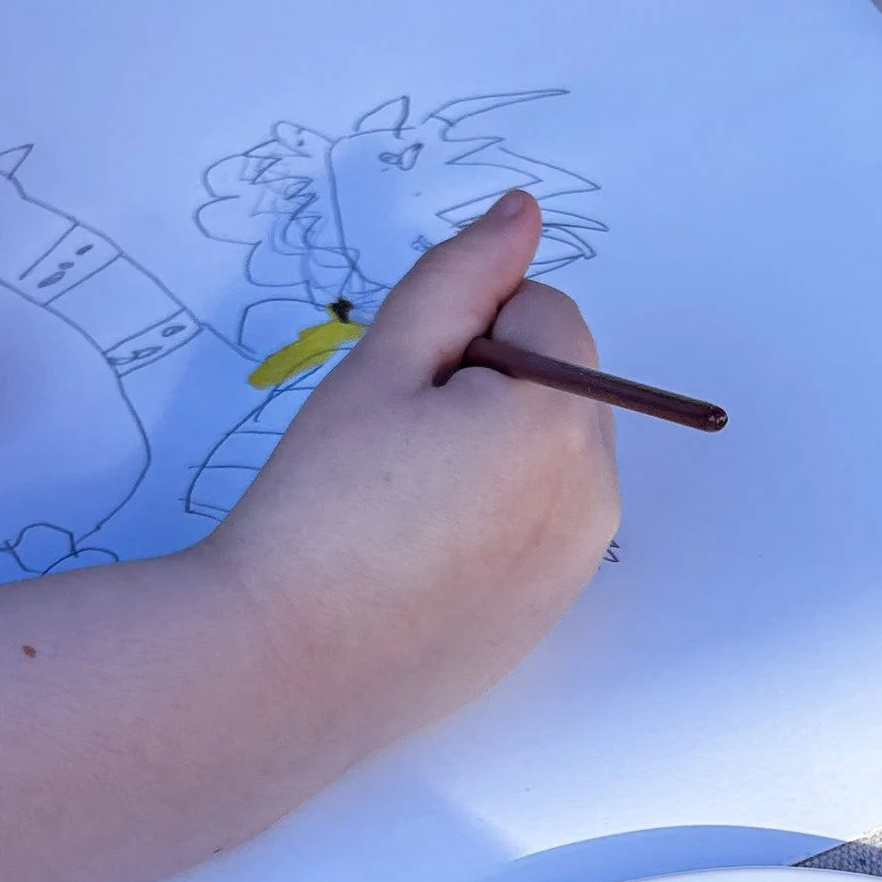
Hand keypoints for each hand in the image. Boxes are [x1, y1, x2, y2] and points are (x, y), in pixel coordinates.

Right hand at [203, 190, 617, 757]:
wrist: (286, 667)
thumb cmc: (321, 511)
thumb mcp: (382, 365)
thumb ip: (459, 278)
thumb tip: (521, 215)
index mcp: (561, 421)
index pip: (544, 313)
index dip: (464, 334)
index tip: (403, 395)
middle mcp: (595, 493)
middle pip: (558, 385)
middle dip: (488, 390)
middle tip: (394, 451)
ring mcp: (577, 563)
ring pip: (546, 455)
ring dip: (490, 452)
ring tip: (401, 506)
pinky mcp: (549, 613)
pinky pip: (537, 526)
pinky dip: (490, 519)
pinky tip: (416, 554)